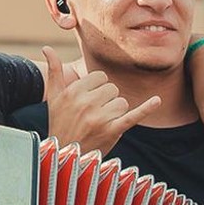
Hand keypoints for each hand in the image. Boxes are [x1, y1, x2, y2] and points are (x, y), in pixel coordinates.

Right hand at [42, 46, 160, 155]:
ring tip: (101, 124)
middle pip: (112, 89)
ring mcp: (99, 117)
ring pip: (122, 102)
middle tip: (93, 115)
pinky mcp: (112, 131)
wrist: (66, 156)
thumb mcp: (54, 98)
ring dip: (116, 112)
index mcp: (73, 91)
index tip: (88, 101)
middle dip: (107, 100)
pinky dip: (146, 108)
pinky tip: (157, 100)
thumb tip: (46, 47)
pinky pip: (133, 115)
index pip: (100, 77)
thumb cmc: (60, 124)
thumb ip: (53, 71)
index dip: (97, 88)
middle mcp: (86, 103)